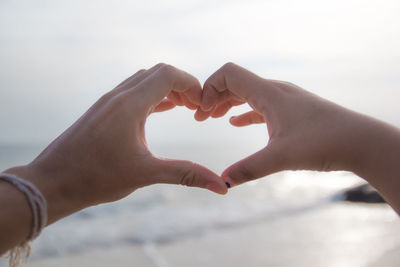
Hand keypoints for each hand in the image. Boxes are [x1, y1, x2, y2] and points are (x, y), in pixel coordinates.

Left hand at [5, 63, 226, 224]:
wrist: (52, 182)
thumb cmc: (96, 178)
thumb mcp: (146, 174)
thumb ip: (186, 174)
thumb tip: (221, 187)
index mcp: (129, 104)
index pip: (168, 74)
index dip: (192, 84)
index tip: (202, 106)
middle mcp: (118, 96)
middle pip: (158, 73)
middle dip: (182, 85)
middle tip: (196, 108)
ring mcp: (108, 101)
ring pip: (144, 81)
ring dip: (166, 89)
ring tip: (183, 109)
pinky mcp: (102, 110)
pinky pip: (133, 91)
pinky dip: (152, 96)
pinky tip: (160, 111)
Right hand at [196, 63, 386, 186]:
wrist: (361, 141)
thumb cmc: (325, 142)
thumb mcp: (282, 157)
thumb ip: (249, 169)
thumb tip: (222, 181)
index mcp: (269, 93)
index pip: (229, 74)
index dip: (209, 88)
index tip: (202, 112)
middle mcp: (276, 90)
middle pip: (235, 82)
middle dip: (213, 97)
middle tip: (200, 118)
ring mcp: (285, 99)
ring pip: (248, 93)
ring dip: (227, 103)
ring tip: (212, 118)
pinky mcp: (292, 111)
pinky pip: (260, 105)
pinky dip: (244, 111)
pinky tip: (235, 122)